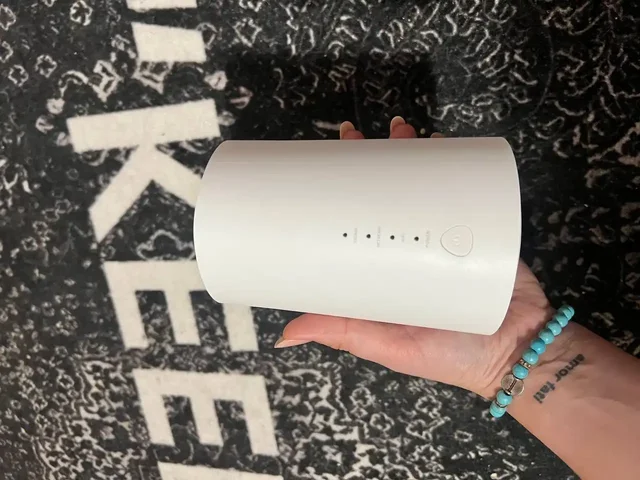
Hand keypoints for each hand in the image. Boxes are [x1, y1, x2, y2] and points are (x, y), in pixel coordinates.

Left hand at [275, 118, 553, 397]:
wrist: (519, 353)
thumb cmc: (448, 355)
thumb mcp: (388, 345)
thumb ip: (343, 333)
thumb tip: (285, 335)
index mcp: (384, 269)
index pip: (354, 220)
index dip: (337, 190)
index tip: (322, 163)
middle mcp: (409, 246)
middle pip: (386, 192)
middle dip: (371, 159)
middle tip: (356, 136)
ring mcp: (444, 232)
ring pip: (421, 183)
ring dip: (409, 151)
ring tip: (401, 131)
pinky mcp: (479, 225)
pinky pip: (462, 187)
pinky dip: (452, 162)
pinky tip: (441, 142)